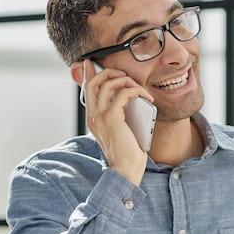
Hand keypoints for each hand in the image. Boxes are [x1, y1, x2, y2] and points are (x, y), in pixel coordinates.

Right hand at [82, 60, 153, 184]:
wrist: (125, 171)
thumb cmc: (127, 153)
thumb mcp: (122, 130)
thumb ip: (121, 115)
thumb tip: (132, 99)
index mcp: (93, 118)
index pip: (87, 90)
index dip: (90, 74)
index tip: (93, 63)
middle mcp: (92, 115)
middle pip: (93, 82)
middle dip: (108, 72)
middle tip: (124, 74)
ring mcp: (100, 116)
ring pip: (107, 83)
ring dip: (126, 80)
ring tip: (139, 88)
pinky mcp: (111, 117)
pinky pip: (123, 93)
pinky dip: (136, 90)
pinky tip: (147, 97)